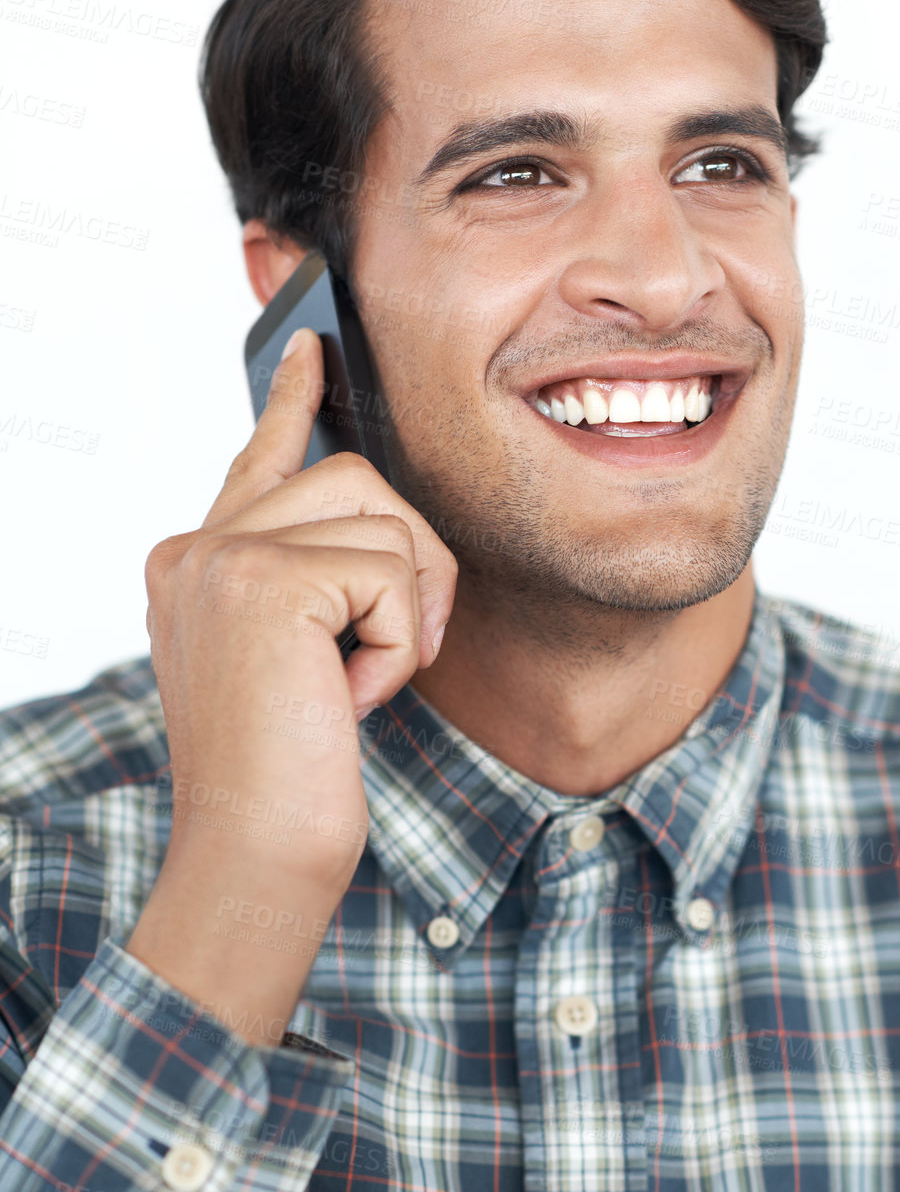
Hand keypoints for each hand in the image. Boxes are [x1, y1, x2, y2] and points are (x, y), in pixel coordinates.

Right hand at [126, 328, 456, 1041]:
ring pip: (386, 519)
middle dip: (410, 565)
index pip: (262, 457)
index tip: (313, 341)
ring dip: (406, 610)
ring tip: (356, 681)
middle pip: (360, 480)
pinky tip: (349, 697)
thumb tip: (379, 518)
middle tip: (387, 653)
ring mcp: (221, 555)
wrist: (258, 850)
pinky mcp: (263, 579)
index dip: (295, 397)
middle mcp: (196, 545)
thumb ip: (311, 579)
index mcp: (196, 560)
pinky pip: (394, 573)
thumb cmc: (290, 770)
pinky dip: (398, 644)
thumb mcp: (297, 658)